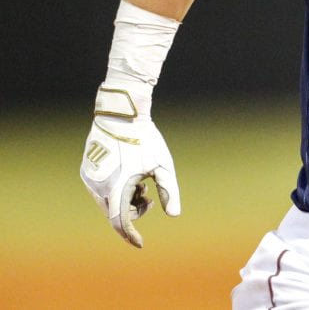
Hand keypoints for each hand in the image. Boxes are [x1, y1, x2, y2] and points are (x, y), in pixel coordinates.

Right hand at [80, 114, 180, 247]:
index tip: (140, 244)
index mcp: (116, 188)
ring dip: (125, 200)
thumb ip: (168, 190)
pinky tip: (129, 178)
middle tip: (149, 198)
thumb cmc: (145, 139)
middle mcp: (98, 186)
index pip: (120, 223)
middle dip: (133, 212)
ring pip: (107, 202)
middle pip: (114, 213)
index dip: (130, 235)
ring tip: (141, 184)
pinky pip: (100, 190)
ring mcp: (89, 178)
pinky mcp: (86, 170)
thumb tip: (174, 215)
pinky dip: (115, 191)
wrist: (121, 114)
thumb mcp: (163, 165)